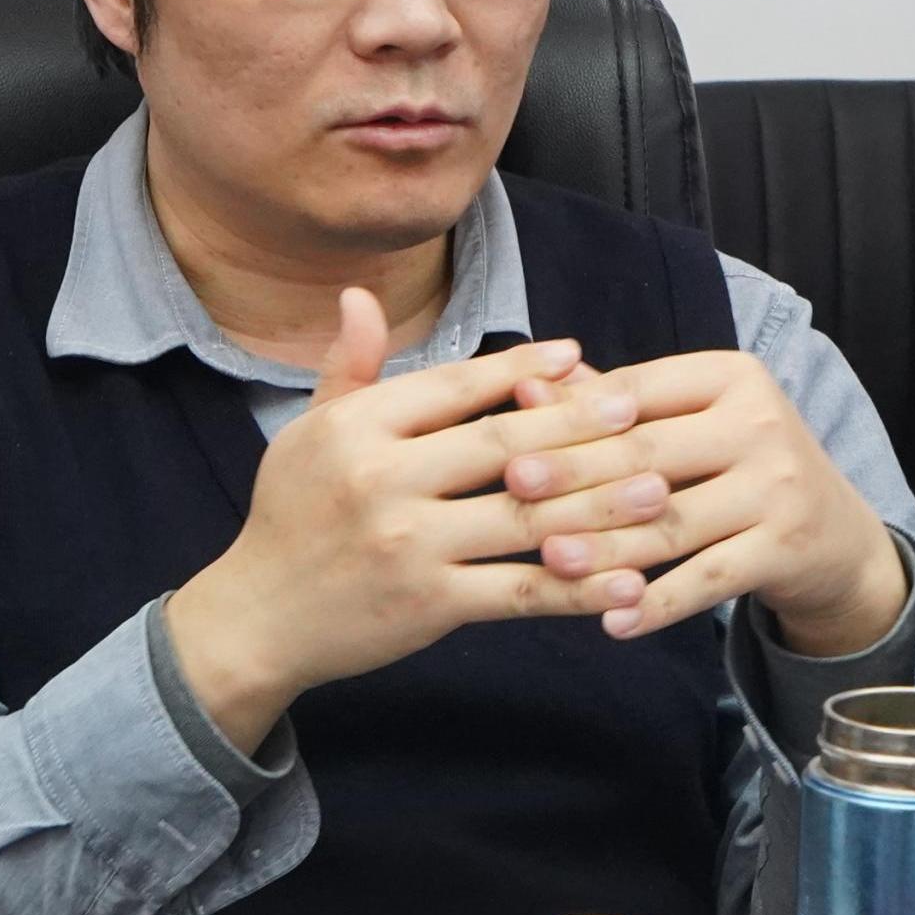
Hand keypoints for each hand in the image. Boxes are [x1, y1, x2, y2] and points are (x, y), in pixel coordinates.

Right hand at [162, 290, 687, 749]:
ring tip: (657, 490)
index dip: (519, 367)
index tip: (575, 354)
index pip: (454, 386)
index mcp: (357, 428)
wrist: (257, 619)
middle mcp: (383, 480)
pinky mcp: (430, 604)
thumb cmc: (289, 517)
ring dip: (600, 504)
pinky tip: (627, 582)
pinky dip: (578, 588)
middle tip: (640, 412)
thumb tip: (361, 295)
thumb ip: (349, 368)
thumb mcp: (307, 433)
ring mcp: (409, 545)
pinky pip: (520, 591)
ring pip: (525, 516)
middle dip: (580, 427)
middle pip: (503, 445)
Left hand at [505, 349, 909, 652]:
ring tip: (549, 563)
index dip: (570, 419)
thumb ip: (611, 406)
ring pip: (672, 522)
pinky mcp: (787, 548)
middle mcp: (762, 422)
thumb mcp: (688, 423)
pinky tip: (613, 623)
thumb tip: (522, 388)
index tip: (508, 441)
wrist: (835, 536)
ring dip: (606, 546)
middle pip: (648, 455)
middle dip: (575, 477)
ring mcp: (779, 487)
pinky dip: (658, 604)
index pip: (636, 393)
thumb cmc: (735, 467)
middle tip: (513, 493)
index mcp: (731, 376)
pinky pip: (708, 580)